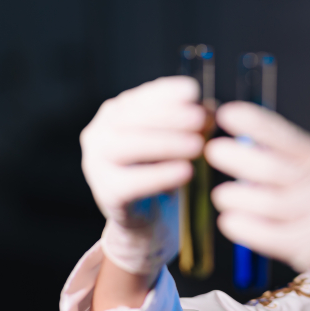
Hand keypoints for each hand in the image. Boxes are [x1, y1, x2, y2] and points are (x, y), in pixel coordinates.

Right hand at [80, 76, 205, 273]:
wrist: (147, 219)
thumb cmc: (164, 170)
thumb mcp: (179, 141)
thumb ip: (193, 124)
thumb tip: (212, 111)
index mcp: (116, 113)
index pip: (140, 97)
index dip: (165, 92)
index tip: (194, 91)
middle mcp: (100, 134)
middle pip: (131, 119)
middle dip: (169, 116)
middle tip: (202, 118)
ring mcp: (97, 164)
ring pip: (126, 147)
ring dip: (165, 143)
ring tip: (198, 146)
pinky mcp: (106, 193)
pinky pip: (131, 183)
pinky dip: (160, 176)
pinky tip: (186, 172)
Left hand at [205, 102, 309, 310]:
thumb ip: (294, 168)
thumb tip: (242, 147)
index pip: (291, 138)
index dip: (257, 124)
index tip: (226, 113)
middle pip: (276, 169)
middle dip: (239, 158)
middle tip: (212, 151)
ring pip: (270, 202)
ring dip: (238, 197)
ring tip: (220, 195)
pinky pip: (271, 235)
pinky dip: (246, 228)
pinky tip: (229, 222)